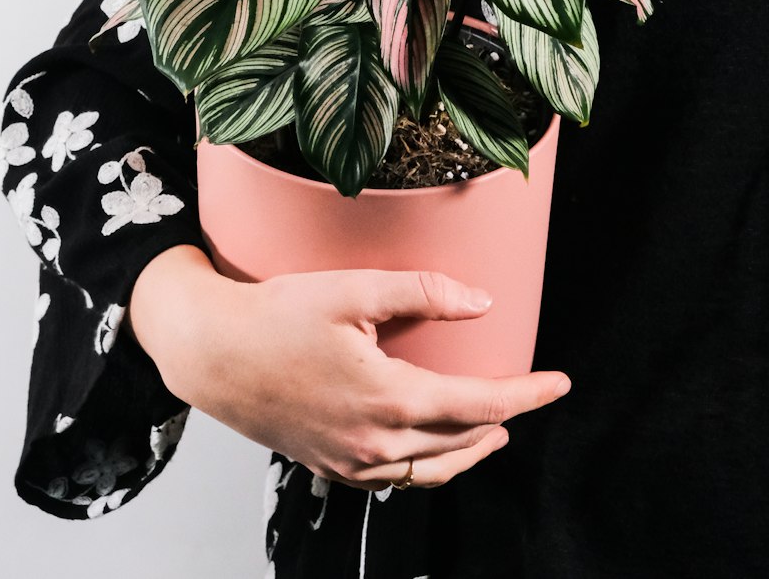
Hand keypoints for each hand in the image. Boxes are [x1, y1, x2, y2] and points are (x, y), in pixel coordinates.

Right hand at [127, 245, 570, 489]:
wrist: (211, 354)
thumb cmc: (272, 318)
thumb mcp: (349, 290)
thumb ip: (420, 292)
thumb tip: (480, 303)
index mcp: (387, 399)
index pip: (480, 406)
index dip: (526, 395)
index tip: (558, 383)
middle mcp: (374, 442)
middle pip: (462, 442)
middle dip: (504, 420)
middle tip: (529, 394)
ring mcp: (351, 461)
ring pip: (431, 469)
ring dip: (470, 450)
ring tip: (493, 431)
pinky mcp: (331, 464)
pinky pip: (395, 478)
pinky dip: (427, 464)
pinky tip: (428, 447)